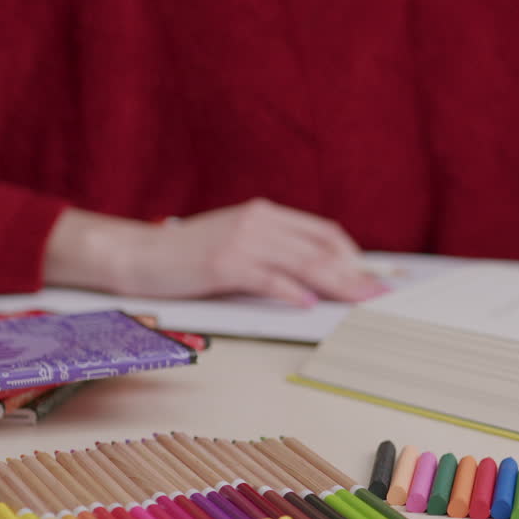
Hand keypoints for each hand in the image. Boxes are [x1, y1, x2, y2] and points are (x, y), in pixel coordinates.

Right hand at [44, 198, 388, 305]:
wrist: (140, 254)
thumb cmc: (190, 256)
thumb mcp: (238, 242)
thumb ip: (274, 251)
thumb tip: (318, 277)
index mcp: (265, 214)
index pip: (322, 233)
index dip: (351, 256)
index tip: (370, 277)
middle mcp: (258, 221)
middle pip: (320, 250)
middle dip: (354, 274)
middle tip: (379, 295)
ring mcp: (241, 241)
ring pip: (302, 263)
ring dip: (336, 284)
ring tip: (358, 301)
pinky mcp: (224, 263)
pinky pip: (268, 278)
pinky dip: (291, 291)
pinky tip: (308, 304)